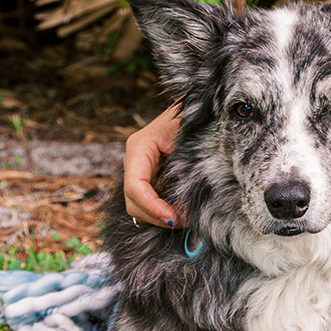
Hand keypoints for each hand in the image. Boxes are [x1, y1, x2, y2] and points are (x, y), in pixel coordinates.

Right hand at [124, 102, 182, 226]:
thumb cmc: (193, 117)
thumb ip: (186, 162)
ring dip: (161, 217)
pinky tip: (183, 213)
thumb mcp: (189, 135)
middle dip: (156, 216)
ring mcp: (140, 170)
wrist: (197, 108)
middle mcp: (134, 160)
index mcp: (139, 147)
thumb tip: (187, 198)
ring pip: (139, 205)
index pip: (135, 186)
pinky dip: (164, 210)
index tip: (173, 218)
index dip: (151, 207)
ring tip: (187, 220)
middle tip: (184, 222)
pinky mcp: (151, 176)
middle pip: (133, 201)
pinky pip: (150, 200)